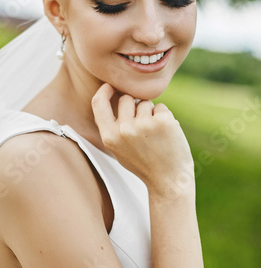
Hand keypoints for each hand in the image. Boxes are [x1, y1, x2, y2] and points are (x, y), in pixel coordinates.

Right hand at [91, 83, 194, 199]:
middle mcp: (124, 130)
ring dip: (151, 113)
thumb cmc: (143, 164)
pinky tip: (166, 135)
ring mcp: (144, 125)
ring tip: (155, 135)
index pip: (98, 103)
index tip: (111, 85)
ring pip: (145, 102)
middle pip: (126, 98)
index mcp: (109, 137)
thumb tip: (113, 95)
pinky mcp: (163, 122)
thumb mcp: (118, 149)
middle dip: (135, 105)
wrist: (168, 181)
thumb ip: (113, 126)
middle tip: (144, 128)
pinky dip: (165, 117)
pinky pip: (161, 107)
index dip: (104, 90)